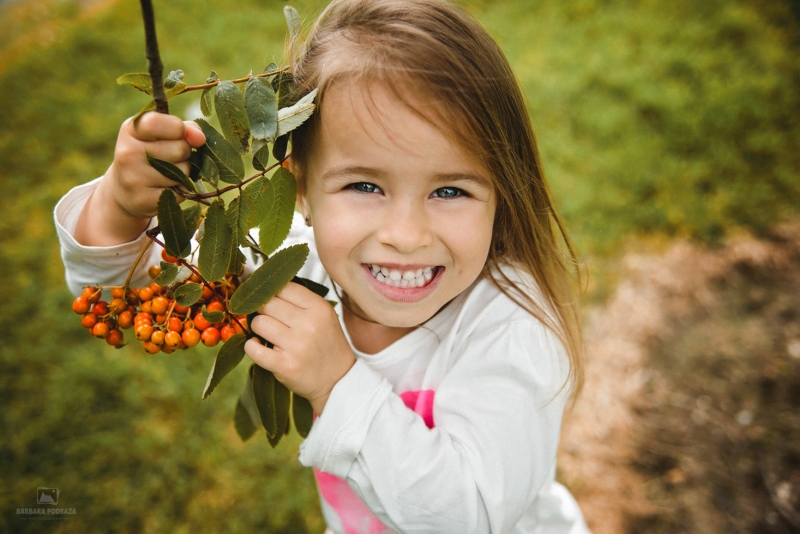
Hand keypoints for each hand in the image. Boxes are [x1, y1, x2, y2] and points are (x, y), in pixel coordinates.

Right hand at [74, 112, 205, 245]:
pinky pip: (180, 192)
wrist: (126, 191)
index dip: (178, 128)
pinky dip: (180, 191)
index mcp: (131, 130)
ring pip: (183, 172)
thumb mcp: (162, 135)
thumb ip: (185, 129)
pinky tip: (164, 188)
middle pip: (180, 148)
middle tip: (170, 158)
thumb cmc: (152, 155)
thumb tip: (200, 138)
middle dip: (184, 153)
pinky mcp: (144, 200)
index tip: (180, 133)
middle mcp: (128, 153)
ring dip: (183, 173)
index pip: (157, 123)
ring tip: (166, 174)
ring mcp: (134, 178)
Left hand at [245, 282, 355, 414]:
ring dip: (258, 329)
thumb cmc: (326, 345)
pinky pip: (253, 348)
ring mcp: (296, 345)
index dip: (270, 291)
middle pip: (267, 304)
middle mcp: (308, 324)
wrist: (338, 380)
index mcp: (318, 308)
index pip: (283, 287)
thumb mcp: (324, 316)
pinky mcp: (284, 365)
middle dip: (263, 310)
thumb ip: (299, 301)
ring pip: (258, 323)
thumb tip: (264, 286)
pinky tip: (258, 346)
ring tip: (267, 335)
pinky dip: (251, 346)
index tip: (266, 297)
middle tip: (269, 319)